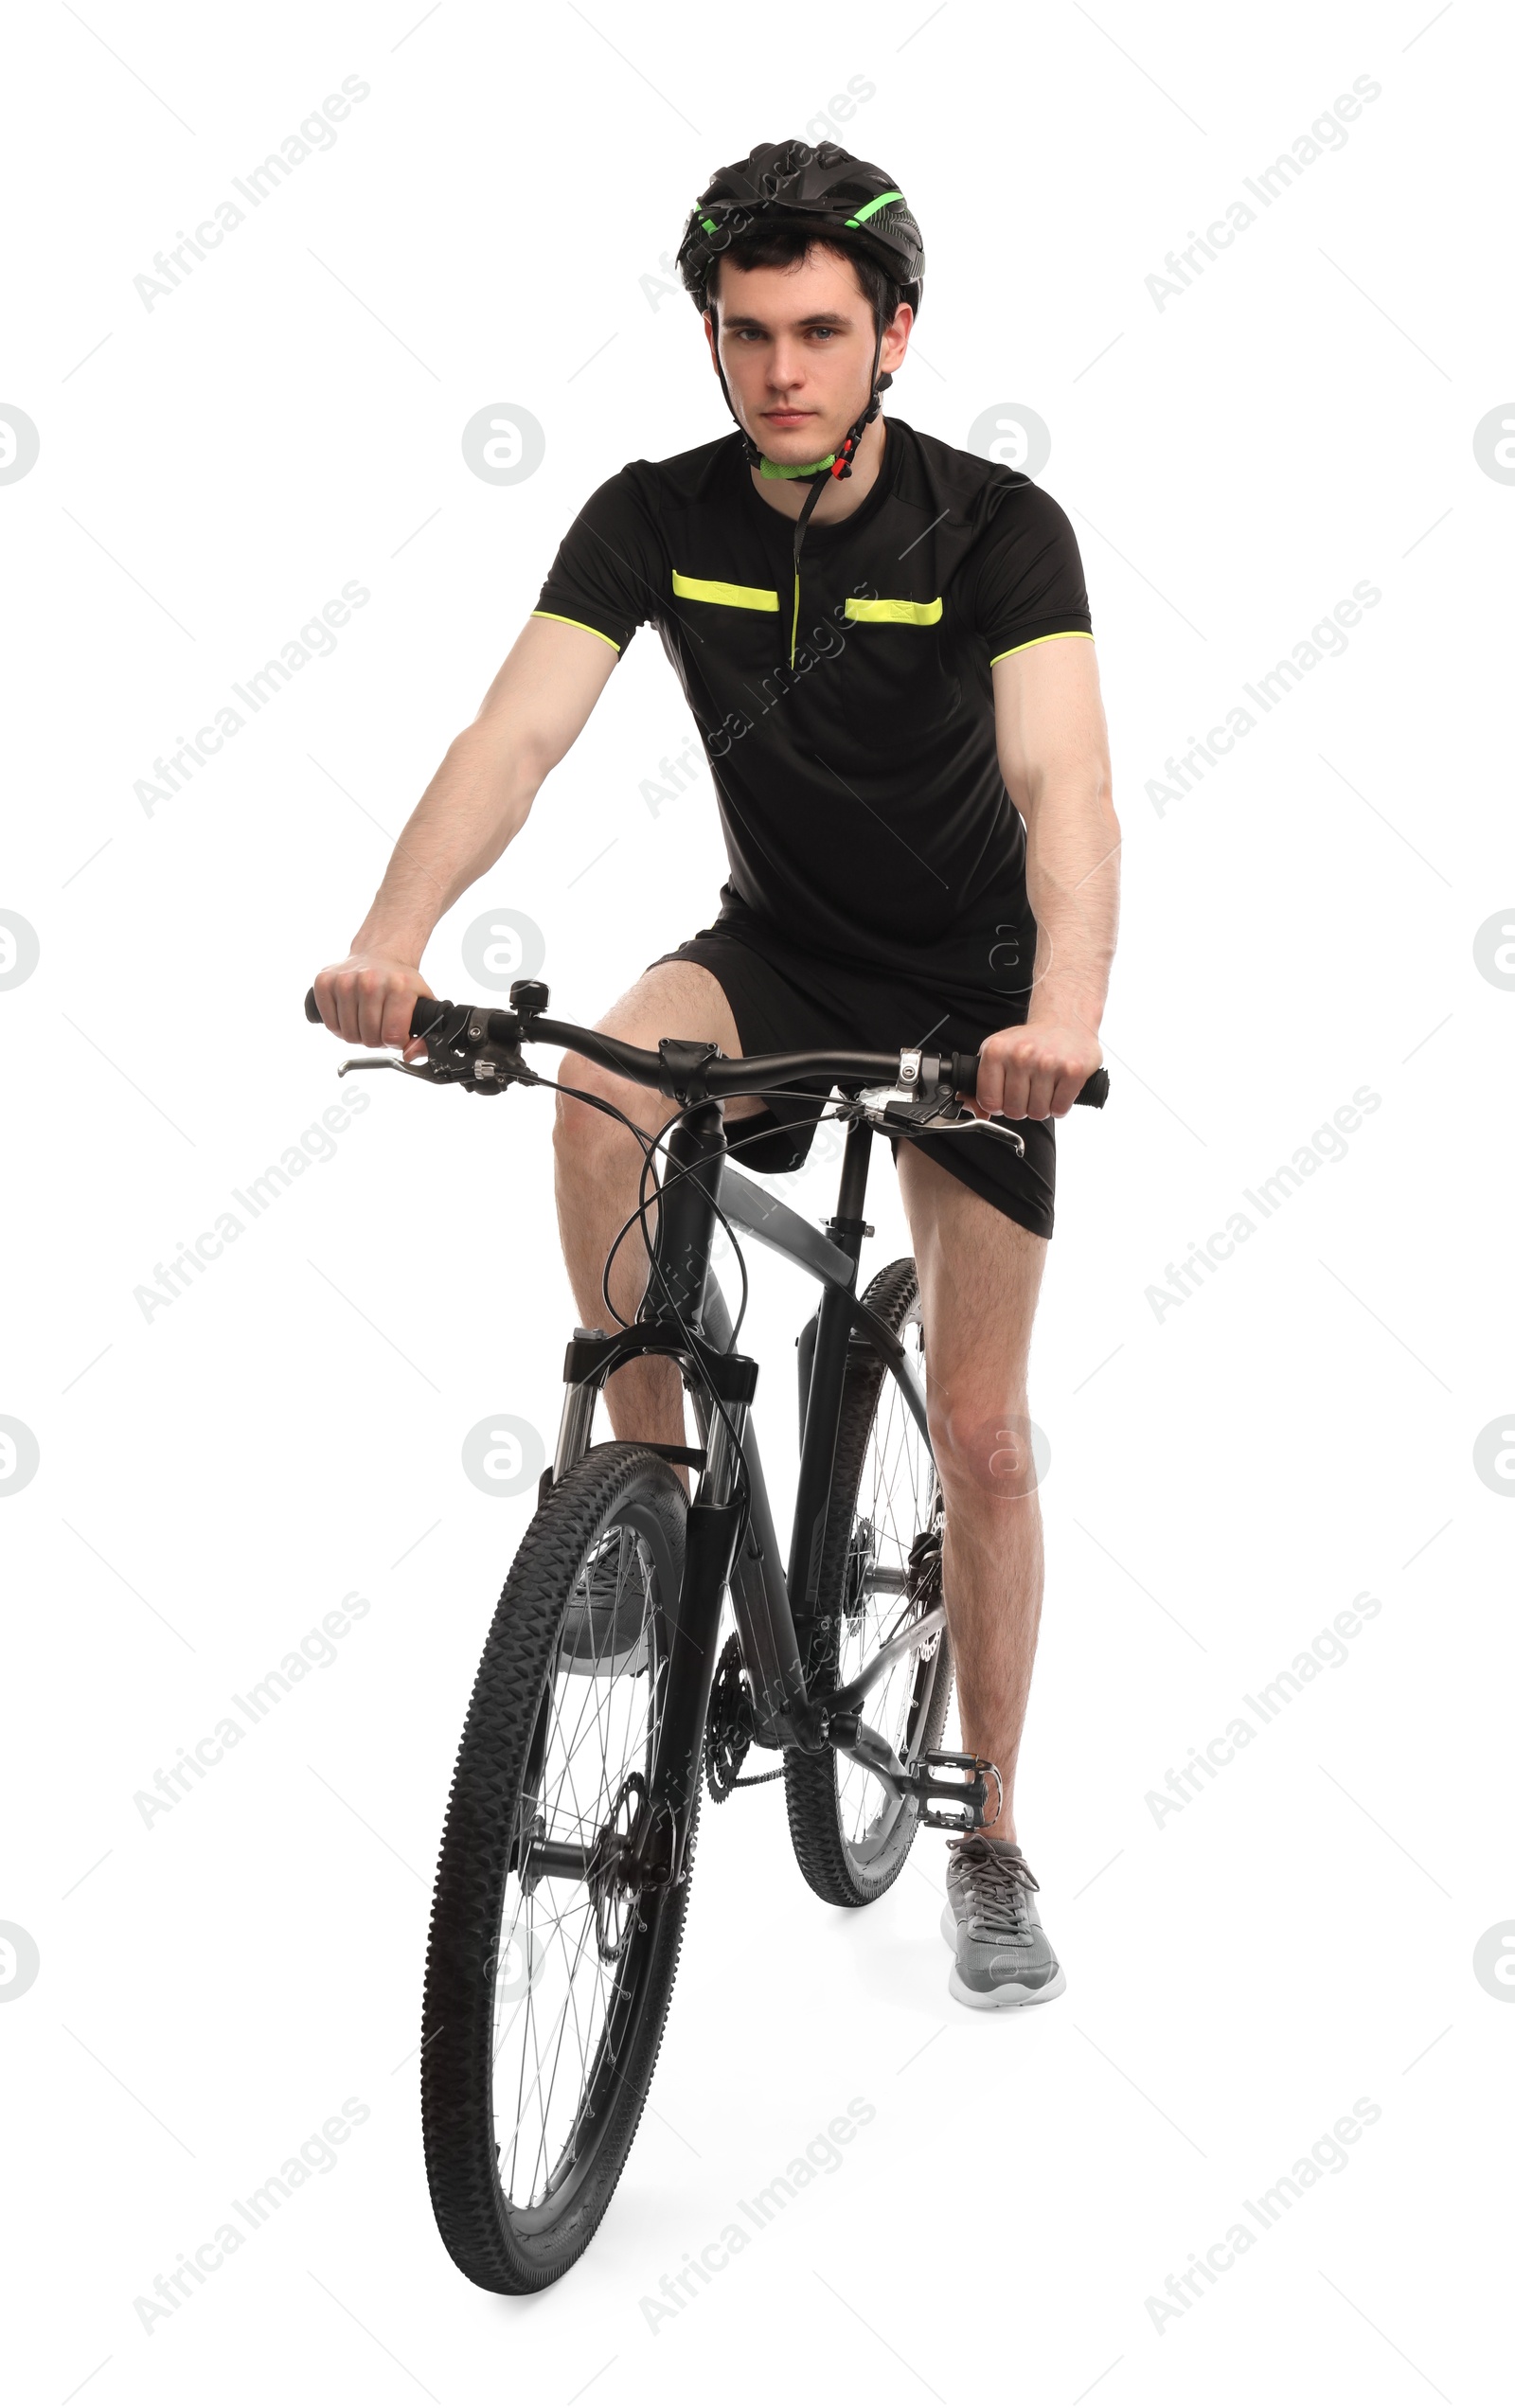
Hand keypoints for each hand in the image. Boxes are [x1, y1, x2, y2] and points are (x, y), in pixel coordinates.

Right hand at [311, 953, 433, 1061]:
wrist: (380, 954)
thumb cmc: (400, 981)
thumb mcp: (423, 1003)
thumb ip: (425, 1035)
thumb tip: (410, 1055)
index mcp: (398, 987)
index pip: (392, 1036)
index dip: (395, 1042)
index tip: (396, 1034)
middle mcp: (370, 981)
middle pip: (369, 1038)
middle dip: (376, 1040)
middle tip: (380, 1027)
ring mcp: (345, 980)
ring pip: (348, 1034)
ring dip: (358, 1035)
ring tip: (366, 1021)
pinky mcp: (324, 981)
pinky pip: (330, 1024)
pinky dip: (340, 1027)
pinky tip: (350, 1016)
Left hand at [969, 1020, 1102, 1121]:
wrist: (1065, 1022)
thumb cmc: (1030, 1041)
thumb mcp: (997, 1053)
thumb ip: (981, 1084)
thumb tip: (978, 1114)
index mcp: (996, 1050)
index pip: (989, 1102)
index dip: (999, 1104)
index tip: (1006, 1094)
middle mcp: (1021, 1054)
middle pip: (1014, 1111)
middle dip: (1022, 1107)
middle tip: (1029, 1089)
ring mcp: (1048, 1062)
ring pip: (1038, 1113)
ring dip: (1042, 1107)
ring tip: (1044, 1087)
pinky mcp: (1073, 1071)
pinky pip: (1060, 1109)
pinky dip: (1059, 1106)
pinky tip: (1058, 1088)